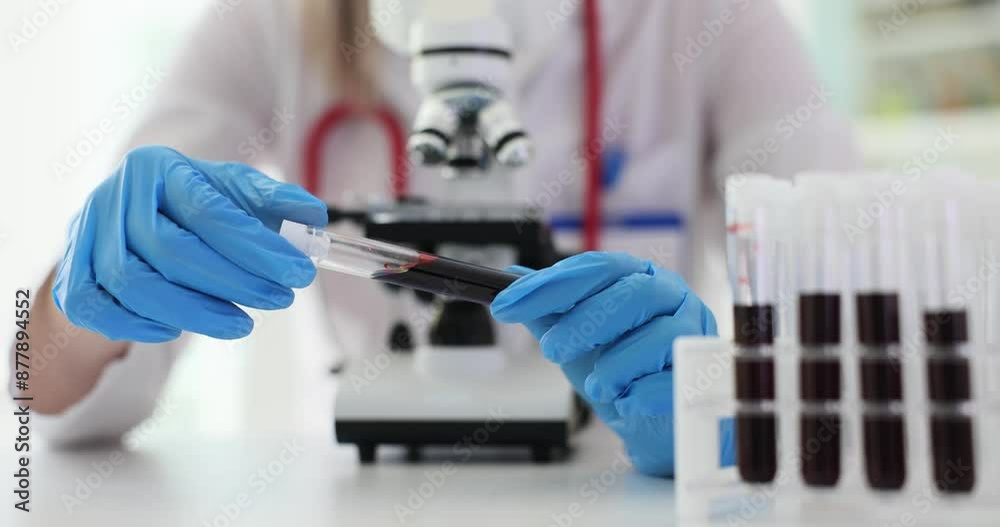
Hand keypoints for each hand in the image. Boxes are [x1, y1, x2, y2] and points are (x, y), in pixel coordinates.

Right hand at [53, 145, 326, 341]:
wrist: (125, 221)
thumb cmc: (188, 206)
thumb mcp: (231, 191)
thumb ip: (272, 201)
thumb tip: (313, 215)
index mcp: (158, 167)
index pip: (209, 211)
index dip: (257, 247)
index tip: (299, 272)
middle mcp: (115, 197)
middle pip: (171, 250)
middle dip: (234, 282)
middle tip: (280, 299)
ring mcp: (85, 236)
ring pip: (134, 284)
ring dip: (195, 312)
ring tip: (242, 323)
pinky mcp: (72, 276)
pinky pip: (100, 309)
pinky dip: (144, 324)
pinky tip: (182, 327)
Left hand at [491, 252, 733, 475]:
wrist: (656, 422)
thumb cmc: (623, 370)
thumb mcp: (578, 339)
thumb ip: (550, 310)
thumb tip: (514, 280)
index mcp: (639, 277)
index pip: (596, 267)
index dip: (549, 285)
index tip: (506, 303)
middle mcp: (672, 297)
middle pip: (633, 293)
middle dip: (585, 321)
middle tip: (551, 349)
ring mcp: (695, 334)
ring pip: (661, 334)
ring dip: (617, 363)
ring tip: (598, 385)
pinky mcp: (707, 375)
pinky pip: (679, 379)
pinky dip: (645, 393)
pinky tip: (626, 401)